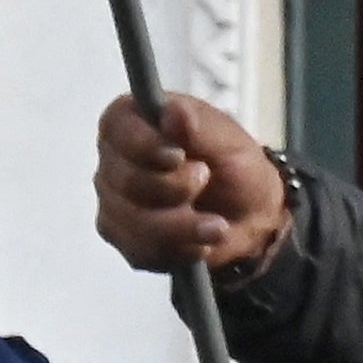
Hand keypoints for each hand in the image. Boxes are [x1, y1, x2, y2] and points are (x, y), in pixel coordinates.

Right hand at [95, 91, 287, 274]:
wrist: (248, 215)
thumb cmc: (233, 166)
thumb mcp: (227, 140)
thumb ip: (198, 125)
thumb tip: (173, 111)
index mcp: (132, 121)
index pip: (116, 129)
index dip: (145, 145)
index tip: (179, 155)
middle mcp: (114, 161)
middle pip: (127, 181)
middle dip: (177, 188)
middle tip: (206, 178)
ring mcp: (114, 202)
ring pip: (136, 222)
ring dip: (184, 226)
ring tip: (217, 224)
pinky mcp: (124, 238)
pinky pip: (143, 251)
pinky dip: (181, 248)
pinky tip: (201, 241)